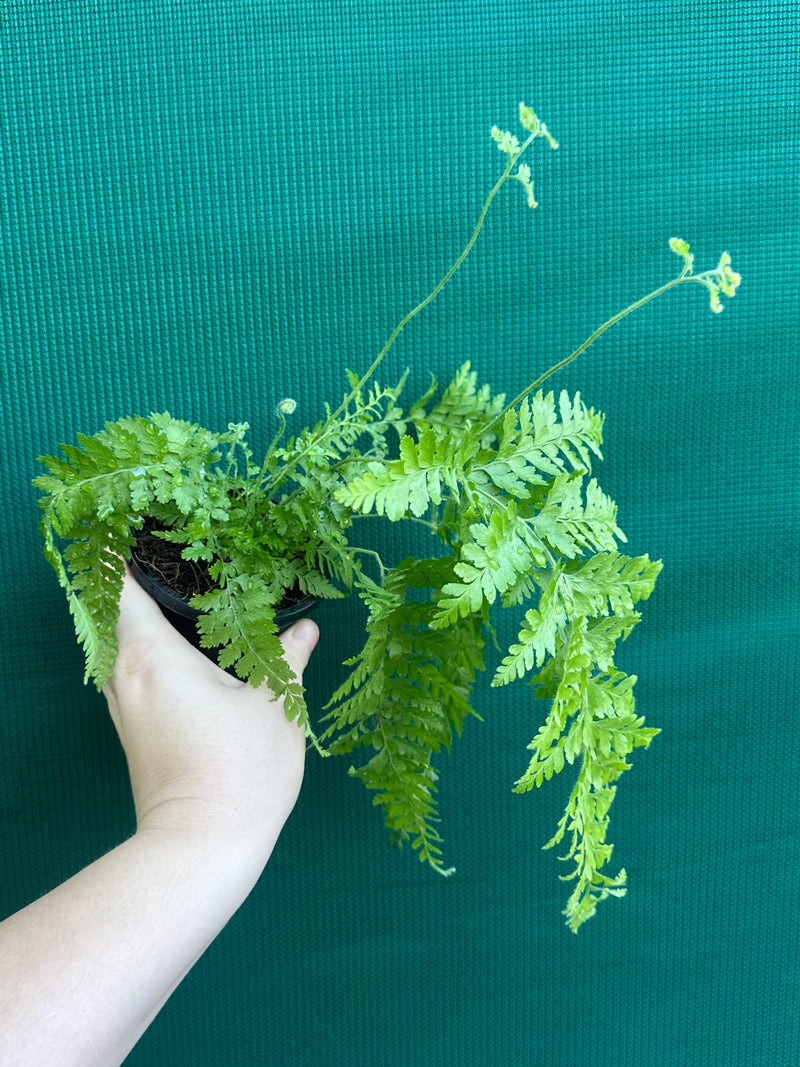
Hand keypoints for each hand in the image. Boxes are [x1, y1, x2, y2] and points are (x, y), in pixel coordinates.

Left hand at [103, 568, 318, 858]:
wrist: (204, 846)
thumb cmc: (241, 770)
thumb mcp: (276, 704)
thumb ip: (286, 657)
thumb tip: (304, 627)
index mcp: (152, 656)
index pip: (119, 588)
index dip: (124, 555)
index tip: (140, 529)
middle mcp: (125, 676)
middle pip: (109, 613)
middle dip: (134, 582)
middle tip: (173, 557)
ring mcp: (123, 708)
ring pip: (116, 646)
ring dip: (135, 619)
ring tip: (176, 597)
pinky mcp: (132, 733)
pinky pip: (126, 673)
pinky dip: (141, 650)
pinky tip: (177, 651)